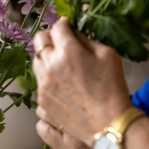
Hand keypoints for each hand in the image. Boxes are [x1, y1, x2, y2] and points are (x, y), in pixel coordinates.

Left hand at [32, 19, 131, 143]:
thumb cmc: (113, 88)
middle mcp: (50, 65)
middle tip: (61, 42)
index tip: (68, 27)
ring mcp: (43, 84)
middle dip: (50, 37)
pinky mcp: (42, 100)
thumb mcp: (107, 55)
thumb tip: (74, 33)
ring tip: (61, 63)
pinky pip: (39, 81)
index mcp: (67, 51)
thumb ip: (87, 39)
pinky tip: (62, 83)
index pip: (57, 27)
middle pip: (39, 40)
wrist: (109, 123)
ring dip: (46, 57)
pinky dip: (47, 77)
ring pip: (36, 61)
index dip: (64, 24)